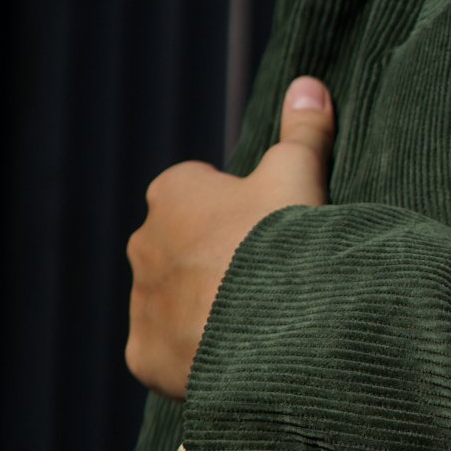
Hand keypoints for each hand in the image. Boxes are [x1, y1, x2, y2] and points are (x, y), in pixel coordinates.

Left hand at [124, 75, 335, 399]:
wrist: (280, 332)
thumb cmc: (286, 247)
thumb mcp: (301, 179)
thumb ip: (302, 133)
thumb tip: (309, 85)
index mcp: (172, 193)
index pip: (199, 196)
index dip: (239, 218)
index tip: (269, 242)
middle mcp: (143, 243)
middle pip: (180, 254)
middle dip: (212, 268)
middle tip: (263, 290)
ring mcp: (141, 304)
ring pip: (170, 308)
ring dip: (200, 316)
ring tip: (250, 332)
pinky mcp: (143, 356)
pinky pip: (162, 357)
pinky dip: (187, 363)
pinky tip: (226, 365)